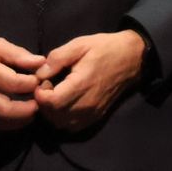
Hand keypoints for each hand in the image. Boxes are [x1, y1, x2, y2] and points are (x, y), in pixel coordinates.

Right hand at [0, 37, 45, 130]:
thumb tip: (41, 62)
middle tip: (40, 102)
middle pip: (6, 108)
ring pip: (0, 120)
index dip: (31, 84)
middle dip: (27, 109)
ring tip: (33, 110)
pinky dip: (10, 124)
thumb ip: (18, 54)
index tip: (40, 80)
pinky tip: (20, 117)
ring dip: (20, 119)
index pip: (14, 83)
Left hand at [32, 29, 146, 131]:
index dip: (40, 93)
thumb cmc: (104, 48)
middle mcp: (86, 105)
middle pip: (53, 115)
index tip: (44, 80)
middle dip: (44, 103)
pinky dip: (63, 118)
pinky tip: (65, 103)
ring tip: (56, 94)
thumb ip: (57, 58)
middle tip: (48, 86)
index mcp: (81, 85)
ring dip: (52, 112)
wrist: (132, 58)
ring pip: (61, 124)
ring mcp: (92, 114)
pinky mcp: (96, 117)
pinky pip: (72, 126)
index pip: (50, 102)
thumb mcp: (79, 44)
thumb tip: (39, 73)